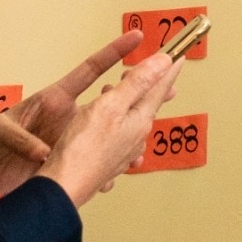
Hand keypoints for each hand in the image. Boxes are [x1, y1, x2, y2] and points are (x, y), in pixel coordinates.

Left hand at [0, 33, 146, 216]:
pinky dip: (112, 163)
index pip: (90, 71)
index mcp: (53, 101)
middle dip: (140, 91)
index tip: (137, 37)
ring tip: (154, 129)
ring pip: (109, 133)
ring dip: (132, 132)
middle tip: (169, 82)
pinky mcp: (63, 162)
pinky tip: (126, 167)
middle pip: (112, 102)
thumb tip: (42, 153)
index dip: (114, 53)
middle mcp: (66, 119)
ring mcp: (67, 141)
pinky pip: (96, 160)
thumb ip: (20, 140)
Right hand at [38, 54, 182, 206]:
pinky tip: (105, 121)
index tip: (178, 55)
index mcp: (140, 120)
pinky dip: (115, 119)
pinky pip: (119, 134)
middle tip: (152, 68)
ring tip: (121, 90)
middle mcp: (136, 137)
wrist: (64, 187)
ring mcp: (123, 151)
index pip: (159, 87)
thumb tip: (164, 62)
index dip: (167, 68)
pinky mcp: (108, 160)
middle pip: (147, 104)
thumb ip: (138, 83)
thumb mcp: (111, 106)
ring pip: (132, 119)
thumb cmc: (83, 148)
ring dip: (129, 101)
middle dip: (148, 84)